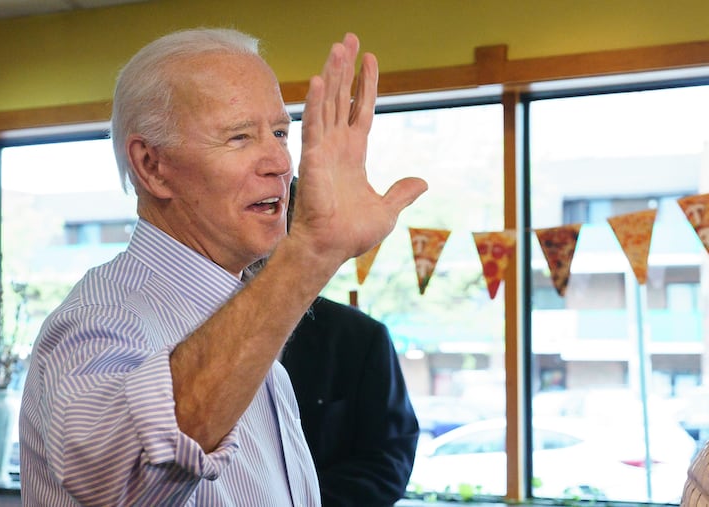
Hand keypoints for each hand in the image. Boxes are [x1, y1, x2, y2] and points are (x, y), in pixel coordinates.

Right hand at [291, 33, 426, 263]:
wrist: (332, 247)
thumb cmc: (353, 233)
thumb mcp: (388, 210)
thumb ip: (403, 192)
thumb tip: (423, 182)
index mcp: (354, 154)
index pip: (361, 109)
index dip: (365, 84)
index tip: (369, 59)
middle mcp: (337, 146)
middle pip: (342, 97)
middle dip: (345, 68)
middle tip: (348, 38)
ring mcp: (324, 150)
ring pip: (329, 104)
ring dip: (332, 75)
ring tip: (337, 47)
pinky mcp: (313, 158)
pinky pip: (314, 125)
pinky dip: (316, 102)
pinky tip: (320, 79)